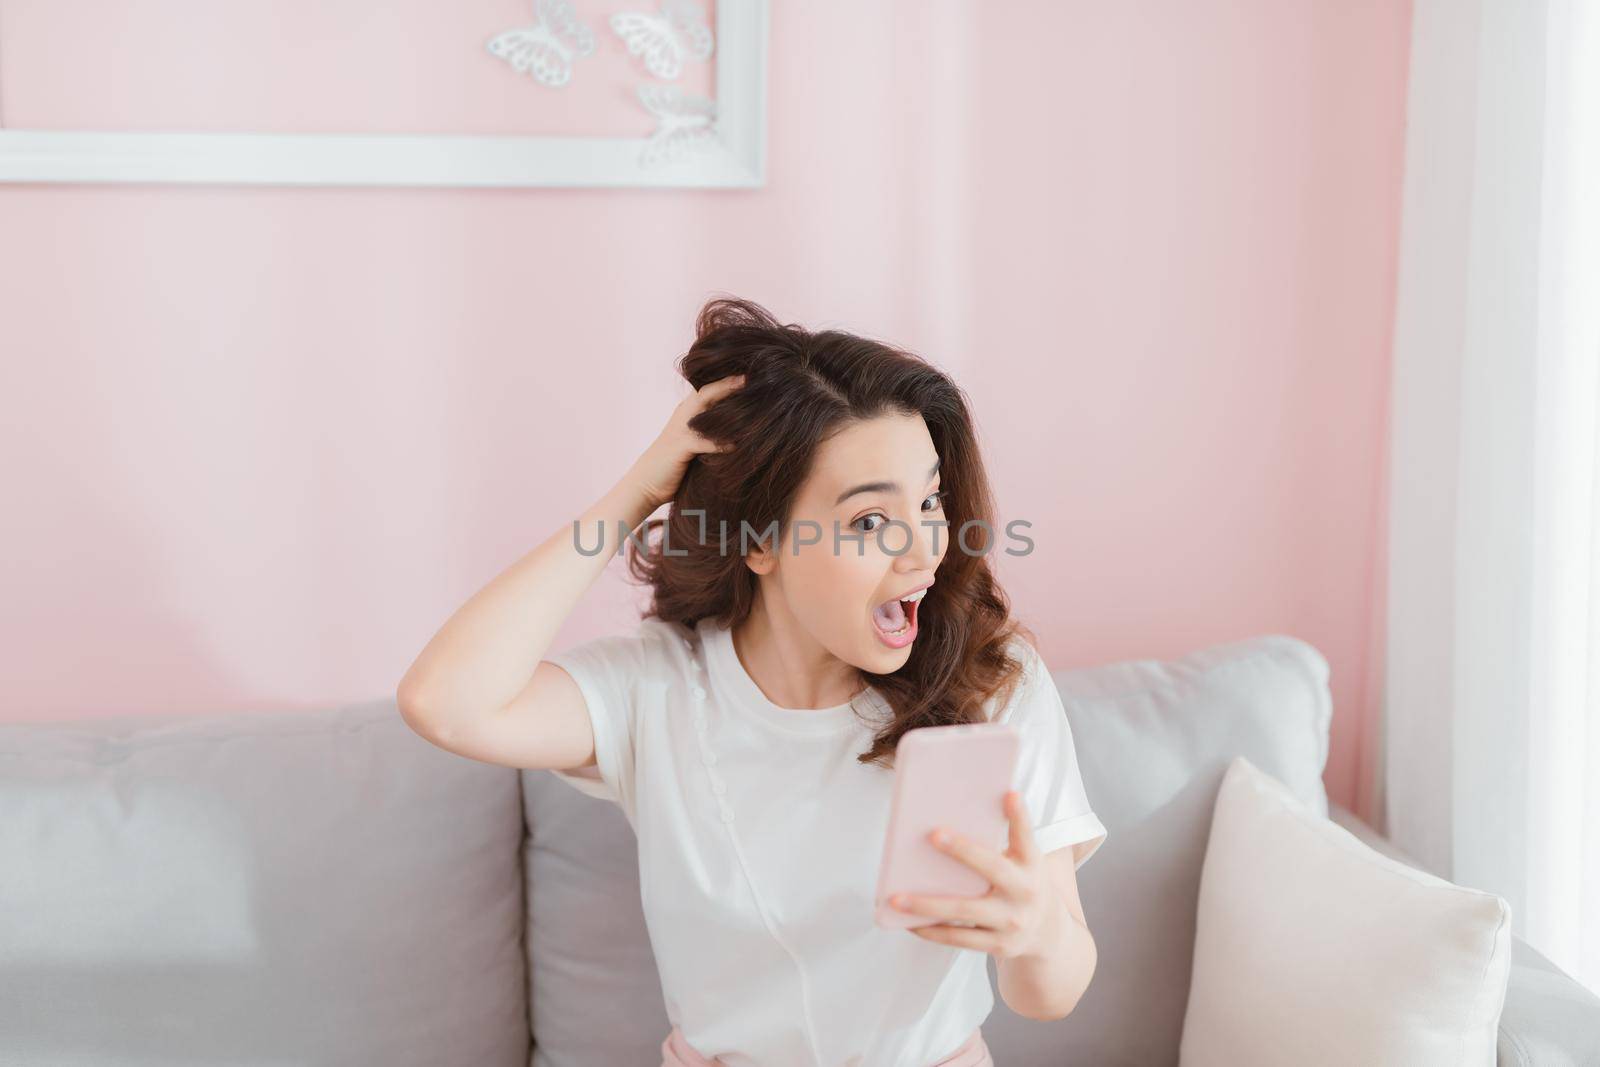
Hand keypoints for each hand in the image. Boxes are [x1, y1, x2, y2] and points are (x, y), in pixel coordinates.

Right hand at [627, 374, 746, 508]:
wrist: (646, 483)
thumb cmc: (673, 464)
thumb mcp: (692, 440)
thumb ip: (709, 430)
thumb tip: (740, 426)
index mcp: (686, 411)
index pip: (707, 389)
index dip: (726, 381)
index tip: (749, 375)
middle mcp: (683, 415)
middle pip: (707, 393)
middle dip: (728, 385)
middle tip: (750, 379)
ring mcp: (680, 430)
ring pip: (706, 414)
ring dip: (728, 412)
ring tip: (751, 408)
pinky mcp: (680, 447)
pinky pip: (704, 442)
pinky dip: (720, 444)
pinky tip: (736, 446)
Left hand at [888, 790, 1064, 959]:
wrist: (1048, 933)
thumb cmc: (1022, 883)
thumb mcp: (1023, 861)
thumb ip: (999, 843)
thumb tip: (948, 822)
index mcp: (1031, 863)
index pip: (1026, 835)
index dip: (1019, 816)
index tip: (1010, 794)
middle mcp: (1025, 891)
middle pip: (993, 868)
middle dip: (963, 851)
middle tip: (933, 834)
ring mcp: (1012, 921)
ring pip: (965, 910)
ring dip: (928, 904)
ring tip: (897, 898)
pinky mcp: (999, 945)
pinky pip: (959, 938)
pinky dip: (932, 930)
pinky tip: (909, 922)